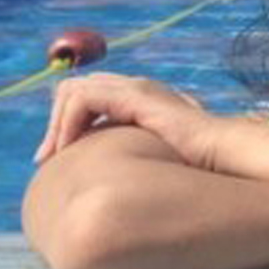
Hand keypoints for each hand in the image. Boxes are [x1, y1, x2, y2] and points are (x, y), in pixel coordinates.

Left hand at [35, 72, 226, 168]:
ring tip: (54, 155)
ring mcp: (135, 88)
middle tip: (46, 158)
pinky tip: (69, 148)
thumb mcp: (154, 155)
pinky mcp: (134, 96)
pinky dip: (69, 123)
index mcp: (139, 97)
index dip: (66, 123)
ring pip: (72, 90)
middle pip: (73, 88)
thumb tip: (113, 182)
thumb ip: (134, 155)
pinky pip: (84, 99)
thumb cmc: (195, 161)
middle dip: (55, 121)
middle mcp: (135, 86)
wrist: (222, 152)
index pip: (87, 94)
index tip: (56, 158)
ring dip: (57, 123)